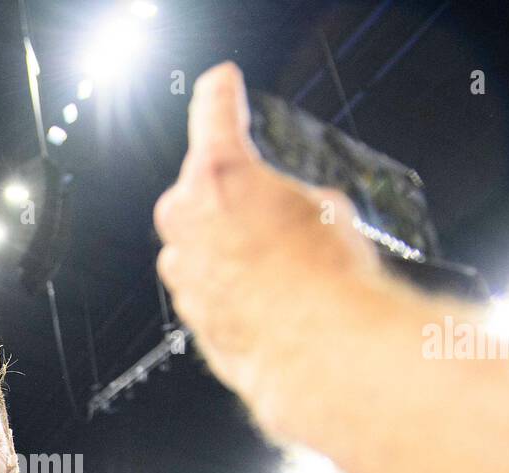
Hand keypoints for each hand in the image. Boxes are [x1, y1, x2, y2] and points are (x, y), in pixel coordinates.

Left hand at [153, 63, 381, 427]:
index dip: (221, 94)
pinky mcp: (188, 313)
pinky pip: (204, 286)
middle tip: (273, 211)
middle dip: (228, 195)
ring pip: (195, 243)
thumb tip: (289, 212)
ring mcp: (181, 270)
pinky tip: (268, 299)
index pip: (214, 112)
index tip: (220, 84)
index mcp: (220, 171)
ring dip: (226, 246)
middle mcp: (186, 218)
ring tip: (280, 266)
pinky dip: (228, 286)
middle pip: (197, 188)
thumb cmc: (325, 278)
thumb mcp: (326, 209)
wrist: (317, 351)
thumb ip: (290, 197)